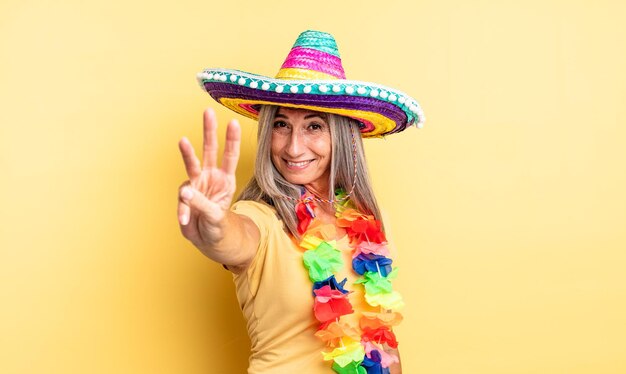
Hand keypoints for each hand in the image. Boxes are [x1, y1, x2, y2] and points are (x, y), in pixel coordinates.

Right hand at [177, 108, 240, 248]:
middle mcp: (211, 177)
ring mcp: (197, 185)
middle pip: (210, 150)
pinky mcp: (185, 196)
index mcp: (226, 180)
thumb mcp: (216, 217)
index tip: (233, 122)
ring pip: (191, 164)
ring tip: (183, 140)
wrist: (209, 240)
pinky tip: (186, 221)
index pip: (231, 156)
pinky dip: (184, 211)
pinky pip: (182, 200)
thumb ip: (202, 204)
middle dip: (209, 130)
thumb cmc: (219, 226)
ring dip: (188, 152)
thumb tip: (186, 192)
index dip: (232, 140)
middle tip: (208, 112)